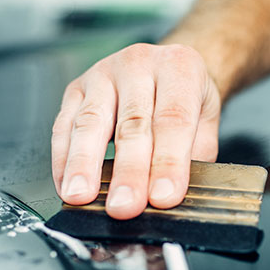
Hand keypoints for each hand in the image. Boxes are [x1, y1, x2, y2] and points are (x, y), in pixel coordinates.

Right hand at [52, 43, 221, 219]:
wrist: (170, 68)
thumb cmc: (187, 98)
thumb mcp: (206, 122)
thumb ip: (193, 157)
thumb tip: (170, 196)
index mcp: (179, 67)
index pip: (174, 119)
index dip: (168, 162)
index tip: (162, 197)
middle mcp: (139, 64)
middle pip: (132, 123)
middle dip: (128, 171)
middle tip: (125, 205)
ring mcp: (103, 73)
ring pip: (91, 122)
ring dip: (84, 165)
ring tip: (82, 196)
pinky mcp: (76, 89)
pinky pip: (64, 126)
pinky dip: (63, 159)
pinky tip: (67, 184)